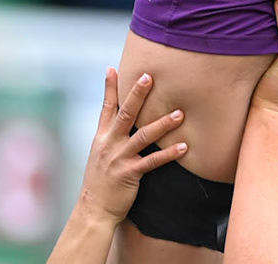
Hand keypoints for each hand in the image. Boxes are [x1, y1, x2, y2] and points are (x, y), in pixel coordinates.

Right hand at [74, 67, 186, 224]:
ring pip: (143, 135)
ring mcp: (119, 158)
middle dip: (137, 94)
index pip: (106, 107)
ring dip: (163, 124)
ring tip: (180, 113)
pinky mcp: (129, 173)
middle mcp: (109, 143)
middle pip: (125, 113)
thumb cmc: (100, 182)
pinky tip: (184, 147)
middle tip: (149, 77)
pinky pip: (152, 161)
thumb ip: (109, 137)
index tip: (112, 68)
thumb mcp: (99, 154)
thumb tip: (118, 122)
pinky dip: (169, 154)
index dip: (109, 88)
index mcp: (101, 137)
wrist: (93, 209)